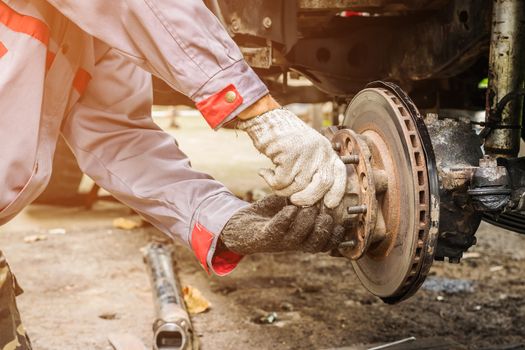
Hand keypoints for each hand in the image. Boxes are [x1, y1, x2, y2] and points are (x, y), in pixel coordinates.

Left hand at [220, 195, 344, 254]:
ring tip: (307, 207)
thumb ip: (307, 197)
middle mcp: (294, 243)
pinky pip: (276, 230)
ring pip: (298, 239)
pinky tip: (289, 208)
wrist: (239, 224)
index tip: (342, 221)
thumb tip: (326, 181)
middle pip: (316, 245)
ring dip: (305, 222)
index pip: (326, 243)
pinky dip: (285, 219)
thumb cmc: (269, 213)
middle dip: (324, 230)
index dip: (336, 235)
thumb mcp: (291, 203)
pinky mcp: (263, 236)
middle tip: (326, 213)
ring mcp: (279, 242)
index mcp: (303, 236)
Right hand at [238, 108, 346, 207]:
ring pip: (298, 186)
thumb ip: (313, 171)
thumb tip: (313, 200)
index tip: (330, 204)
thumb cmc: (285, 141)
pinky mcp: (289, 153)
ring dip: (283, 190)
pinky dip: (271, 181)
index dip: (338, 192)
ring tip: (274, 181)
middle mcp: (320, 150)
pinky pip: (281, 180)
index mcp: (326, 151)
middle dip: (308, 198)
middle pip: (323, 184)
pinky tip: (265, 173)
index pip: (340, 174)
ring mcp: (306, 151)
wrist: (267, 121)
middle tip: (295, 201)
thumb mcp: (307, 153)